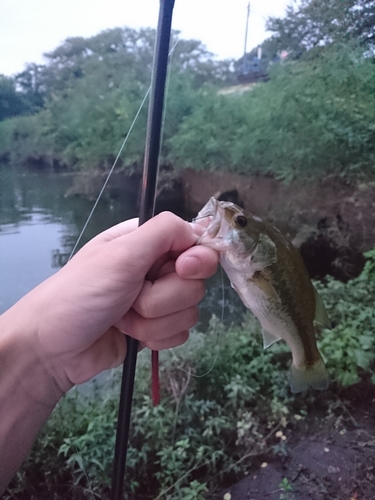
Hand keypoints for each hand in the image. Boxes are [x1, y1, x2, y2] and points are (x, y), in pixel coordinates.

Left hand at [12, 212, 217, 397]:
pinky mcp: (156, 330)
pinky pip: (180, 333)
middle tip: (132, 296)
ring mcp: (156, 301)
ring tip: (123, 318)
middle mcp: (155, 269)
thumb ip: (164, 231)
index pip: (195, 243)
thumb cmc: (81, 293)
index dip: (196, 259)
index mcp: (147, 242)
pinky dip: (155, 338)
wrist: (52, 349)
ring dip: (154, 320)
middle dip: (163, 297)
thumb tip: (199, 229)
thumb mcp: (121, 254)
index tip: (181, 269)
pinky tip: (131, 336)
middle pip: (195, 282)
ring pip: (189, 311)